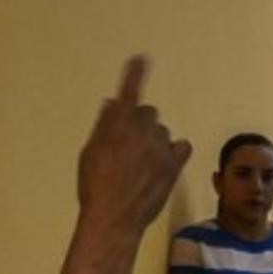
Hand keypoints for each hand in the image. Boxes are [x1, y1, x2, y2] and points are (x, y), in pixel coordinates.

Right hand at [78, 56, 192, 232]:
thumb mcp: (90, 152)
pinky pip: (182, 146)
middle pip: (148, 114)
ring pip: (162, 133)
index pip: (129, 92)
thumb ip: (103, 126)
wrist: (113, 215)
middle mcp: (141, 128)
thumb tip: (113, 104)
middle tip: (131, 149)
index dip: (134, 74)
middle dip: (141, 125)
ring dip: (155, 142)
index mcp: (116, 123)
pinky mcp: (173, 163)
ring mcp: (159, 145)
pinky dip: (174, 152)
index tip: (141, 58)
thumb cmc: (94, 186)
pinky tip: (164, 164)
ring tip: (142, 167)